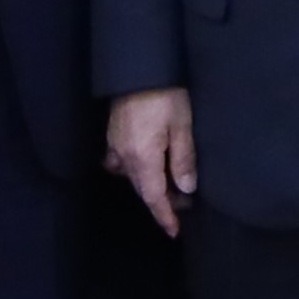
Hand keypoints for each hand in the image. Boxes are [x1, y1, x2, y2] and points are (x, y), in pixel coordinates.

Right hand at [107, 90, 197, 238]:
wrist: (138, 66)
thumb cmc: (165, 95)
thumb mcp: (182, 126)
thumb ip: (183, 160)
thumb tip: (186, 189)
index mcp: (143, 158)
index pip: (153, 197)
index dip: (165, 216)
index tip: (175, 231)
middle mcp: (124, 156)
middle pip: (143, 189)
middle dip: (163, 200)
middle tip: (185, 203)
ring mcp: (115, 145)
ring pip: (132, 177)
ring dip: (151, 185)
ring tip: (171, 186)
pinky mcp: (113, 134)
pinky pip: (119, 162)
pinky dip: (133, 170)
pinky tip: (144, 166)